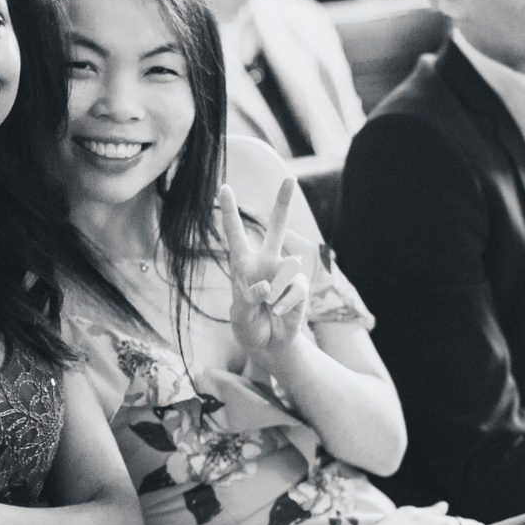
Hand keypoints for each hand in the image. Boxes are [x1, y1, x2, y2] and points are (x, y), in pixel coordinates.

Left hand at [219, 178, 309, 353]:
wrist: (270, 346)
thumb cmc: (249, 328)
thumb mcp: (240, 317)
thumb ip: (250, 298)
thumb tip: (270, 283)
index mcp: (243, 265)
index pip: (235, 234)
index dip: (229, 211)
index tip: (224, 187)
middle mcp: (266, 263)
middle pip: (276, 228)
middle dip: (284, 203)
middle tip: (290, 178)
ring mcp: (286, 274)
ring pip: (291, 264)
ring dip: (278, 290)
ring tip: (269, 307)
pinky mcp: (300, 287)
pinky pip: (295, 290)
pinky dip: (285, 305)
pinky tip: (278, 313)